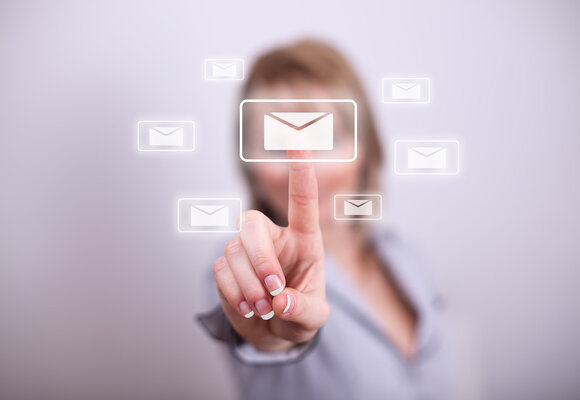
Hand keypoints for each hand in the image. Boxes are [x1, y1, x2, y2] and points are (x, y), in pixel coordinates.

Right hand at [212, 152, 328, 351]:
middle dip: (260, 258)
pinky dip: (234, 293)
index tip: (298, 139)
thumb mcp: (312, 318)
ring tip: (264, 309)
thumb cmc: (299, 316)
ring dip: (249, 286)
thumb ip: (302, 309)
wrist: (273, 333)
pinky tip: (248, 307)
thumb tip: (280, 301)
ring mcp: (246, 250)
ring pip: (233, 251)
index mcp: (303, 240)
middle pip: (251, 222)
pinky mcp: (226, 266)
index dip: (300, 171)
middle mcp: (273, 237)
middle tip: (273, 291)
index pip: (302, 200)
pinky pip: (220, 270)